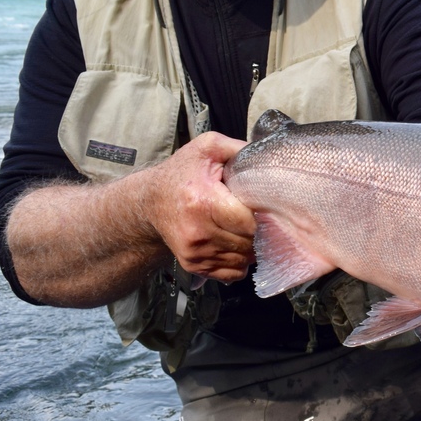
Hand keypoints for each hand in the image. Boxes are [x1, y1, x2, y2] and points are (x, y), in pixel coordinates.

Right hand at [143, 132, 256, 282]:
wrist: (151, 201)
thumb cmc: (183, 173)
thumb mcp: (208, 148)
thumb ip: (238, 148)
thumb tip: (269, 155)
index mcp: (204, 202)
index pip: (249, 224)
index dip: (264, 217)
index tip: (266, 208)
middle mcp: (198, 232)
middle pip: (249, 244)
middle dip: (261, 233)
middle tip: (261, 218)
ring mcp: (194, 253)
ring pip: (243, 260)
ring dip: (252, 248)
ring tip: (247, 229)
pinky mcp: (193, 265)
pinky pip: (232, 273)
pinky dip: (240, 261)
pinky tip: (237, 243)